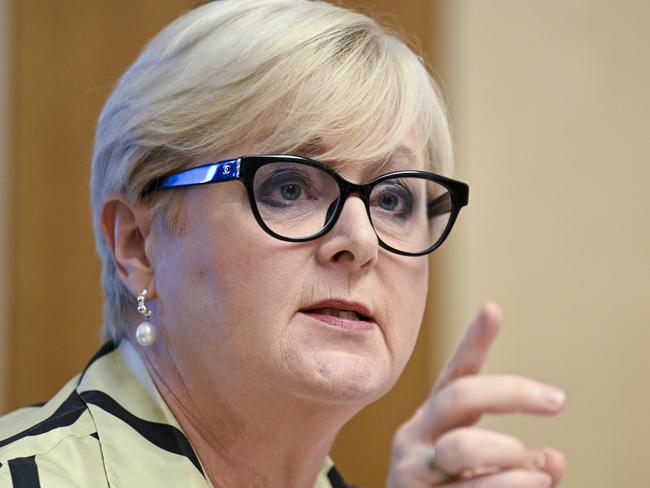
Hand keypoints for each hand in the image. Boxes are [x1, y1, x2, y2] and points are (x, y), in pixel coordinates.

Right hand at [387, 302, 565, 486]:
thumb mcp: (478, 472)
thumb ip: (515, 461)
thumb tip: (552, 459)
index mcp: (432, 422)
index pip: (454, 375)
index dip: (473, 341)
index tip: (493, 309)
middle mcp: (416, 438)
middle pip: (460, 396)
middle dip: (512, 392)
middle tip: (557, 400)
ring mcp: (413, 471)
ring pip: (462, 446)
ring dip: (509, 453)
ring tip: (534, 467)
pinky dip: (508, 487)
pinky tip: (529, 486)